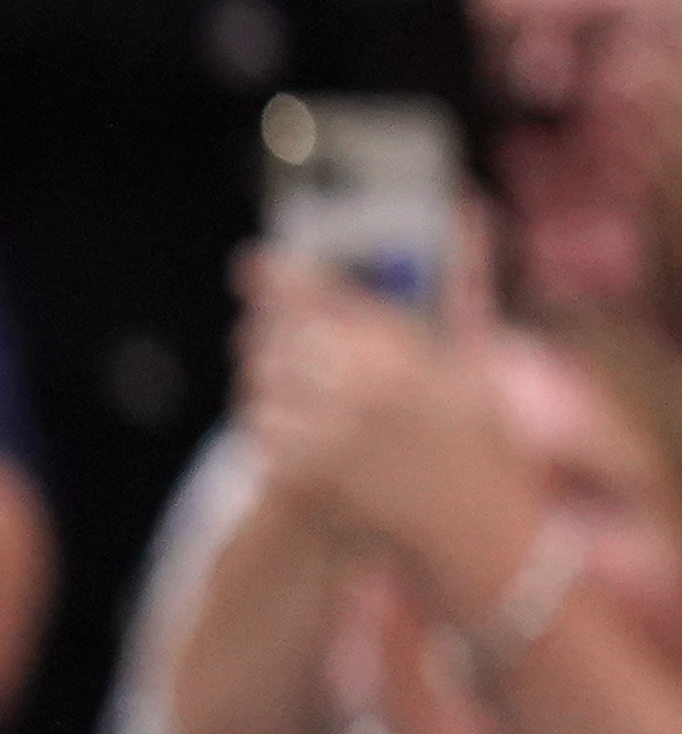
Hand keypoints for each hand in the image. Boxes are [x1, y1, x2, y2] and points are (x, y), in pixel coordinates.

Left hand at [234, 248, 544, 605]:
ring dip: (266, 376)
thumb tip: (460, 206)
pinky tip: (292, 422)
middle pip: (279, 337)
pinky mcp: (305, 478)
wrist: (473, 527)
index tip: (254, 266)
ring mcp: (329, 439)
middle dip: (272, 331)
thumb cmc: (479, 435)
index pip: (320, 300)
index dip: (280, 278)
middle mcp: (362, 393)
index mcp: (404, 355)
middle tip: (272, 332)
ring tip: (292, 382)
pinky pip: (258, 431)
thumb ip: (461, 281)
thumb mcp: (477, 356)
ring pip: (260, 382)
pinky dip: (267, 420)